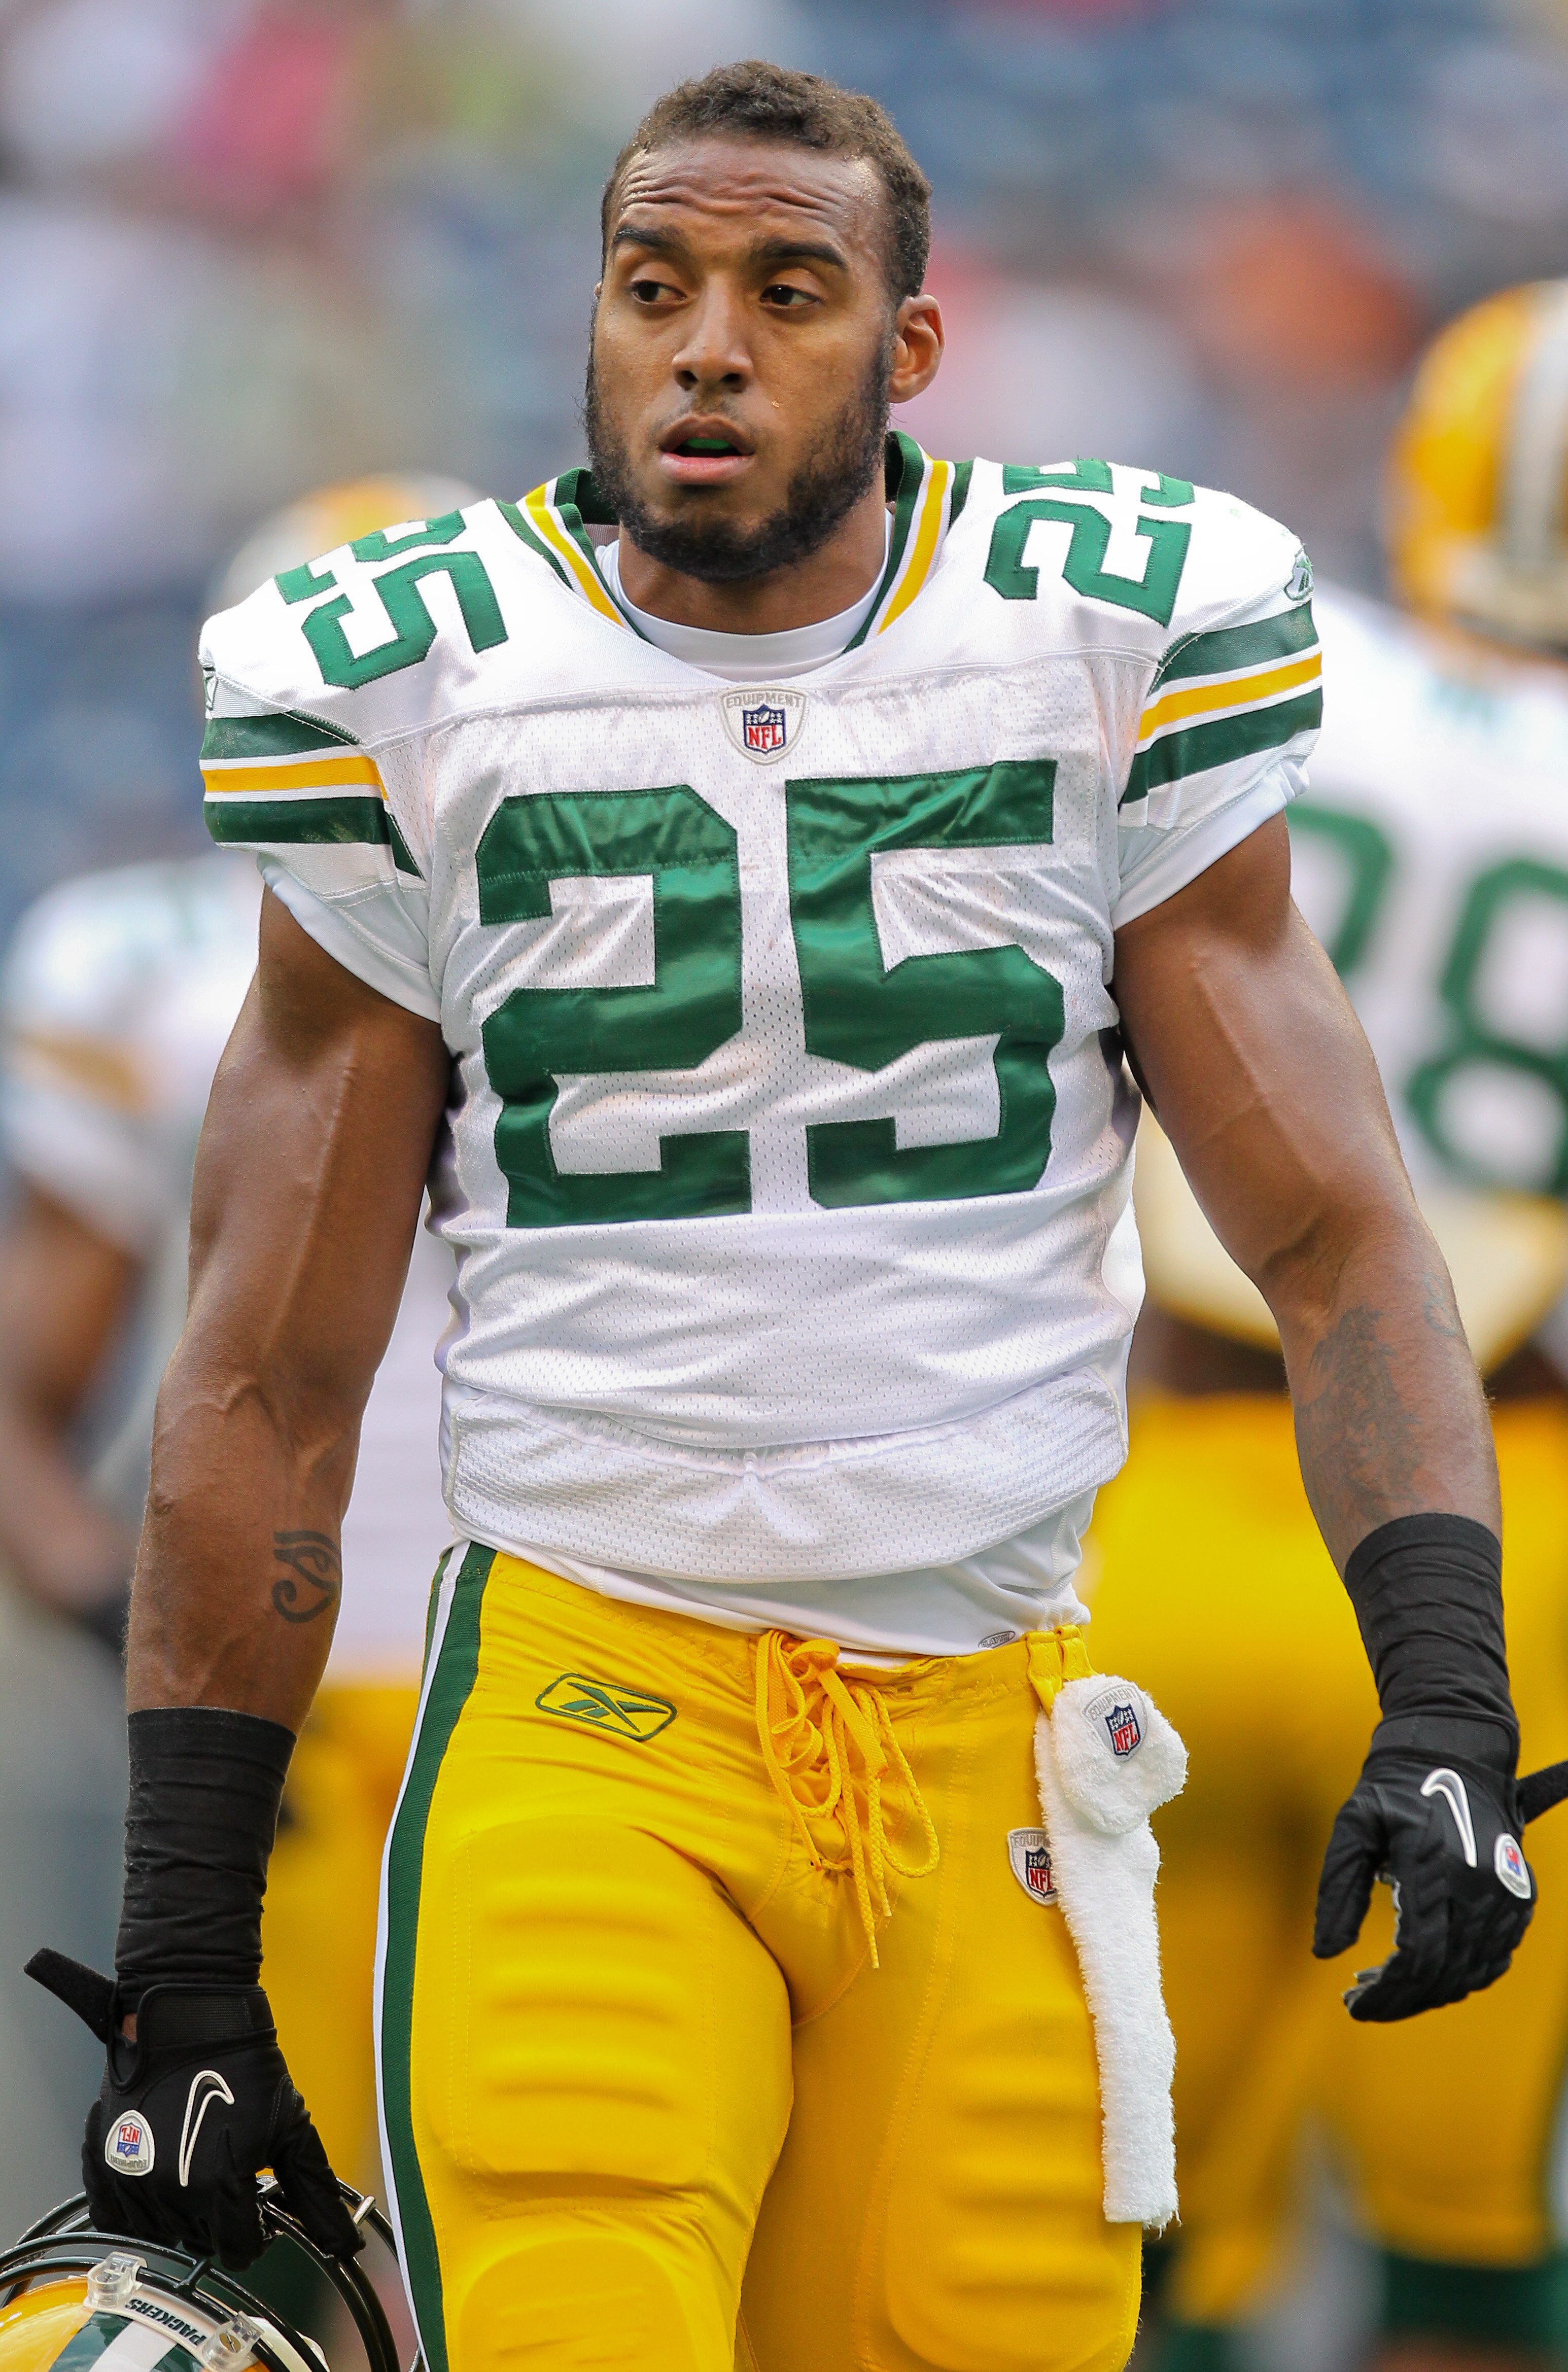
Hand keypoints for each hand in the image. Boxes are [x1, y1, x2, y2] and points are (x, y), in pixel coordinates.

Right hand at [26, 1950, 362, 2269]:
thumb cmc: (245, 2065)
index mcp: (220, 2186)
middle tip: (230, 2176)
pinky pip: (116, 2215)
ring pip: (163, 2230)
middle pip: (202, 2241)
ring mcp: (133, 2178)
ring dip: (183, 2211)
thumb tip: (344, 2241)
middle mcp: (173, 2192)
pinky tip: (159, 2175)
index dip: (255, 2233)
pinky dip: (137, 2204)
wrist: (191, 2015)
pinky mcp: (103, 2162)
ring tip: (198, 2164)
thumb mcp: (291, 2126)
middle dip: (222, 2218)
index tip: (256, 2208)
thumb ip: (314, 2191)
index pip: (239, 2250)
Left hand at [1312, 1738, 1542, 2018]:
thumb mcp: (1354, 1825)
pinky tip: (1423, 1975)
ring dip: (1425, 1993)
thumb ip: (1338, 1889)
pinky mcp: (1520, 1897)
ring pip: (1469, 1973)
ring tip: (1381, 1987)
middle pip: (1443, 1974)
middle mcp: (1481, 1886)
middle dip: (1399, 2000)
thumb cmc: (1396, 1787)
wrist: (1455, 1751)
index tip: (1351, 2003)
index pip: (1417, 1957)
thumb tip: (1325, 1953)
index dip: (1385, 1992)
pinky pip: (1493, 1959)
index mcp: (1438, 1867)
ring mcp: (1507, 1895)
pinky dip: (1459, 1977)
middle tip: (1359, 2001)